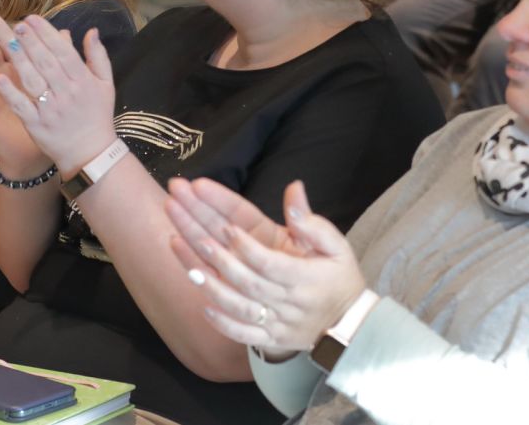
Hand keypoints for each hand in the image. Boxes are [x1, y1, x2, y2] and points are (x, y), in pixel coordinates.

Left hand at [0, 7, 117, 174]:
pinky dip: (12, 93)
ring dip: (20, 60)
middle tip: (17, 24)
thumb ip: (98, 56)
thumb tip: (91, 31)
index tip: (32, 19)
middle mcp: (66, 92)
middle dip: (31, 42)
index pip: (63, 52)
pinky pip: (22, 106)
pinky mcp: (37, 125)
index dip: (47, 34)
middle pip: (46, 63)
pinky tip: (0, 79)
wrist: (90, 153)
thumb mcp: (106, 84)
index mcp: (82, 80)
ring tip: (8, 42)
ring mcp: (50, 109)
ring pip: (34, 80)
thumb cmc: (97, 115)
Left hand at [166, 178, 367, 355]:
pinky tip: (201, 303)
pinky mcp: (269, 339)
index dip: (246, 246)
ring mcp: (275, 323)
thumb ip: (312, 221)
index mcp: (302, 276)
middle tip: (186, 224)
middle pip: (243, 277)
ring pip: (237, 305)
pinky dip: (222, 322)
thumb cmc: (339, 278)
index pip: (268, 261)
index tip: (226, 227)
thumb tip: (294, 189)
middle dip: (212, 250)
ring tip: (177, 247)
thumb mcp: (336, 245)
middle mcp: (285, 301)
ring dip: (207, 282)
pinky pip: (242, 334)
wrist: (351, 327)